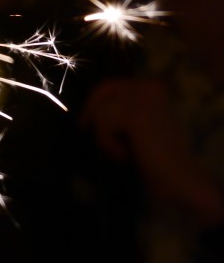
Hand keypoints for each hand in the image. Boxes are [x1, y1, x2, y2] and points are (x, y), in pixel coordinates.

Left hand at [82, 78, 223, 225]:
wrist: (178, 178)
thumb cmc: (155, 156)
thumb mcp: (134, 126)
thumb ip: (118, 110)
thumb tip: (87, 107)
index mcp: (153, 87)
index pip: (110, 84)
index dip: (93, 102)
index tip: (84, 122)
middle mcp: (150, 86)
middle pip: (102, 91)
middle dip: (92, 113)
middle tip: (84, 130)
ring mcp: (144, 98)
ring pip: (100, 111)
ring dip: (103, 136)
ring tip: (121, 152)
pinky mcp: (137, 114)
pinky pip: (103, 125)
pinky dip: (107, 144)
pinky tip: (125, 155)